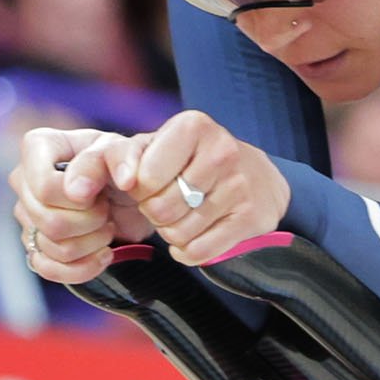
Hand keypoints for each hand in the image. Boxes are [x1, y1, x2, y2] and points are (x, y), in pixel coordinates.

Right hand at [11, 126, 149, 284]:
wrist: (134, 195)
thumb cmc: (124, 166)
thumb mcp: (127, 153)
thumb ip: (111, 158)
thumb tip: (76, 192)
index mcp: (38, 146)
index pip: (45, 189)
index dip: (78, 202)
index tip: (100, 194)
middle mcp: (23, 179)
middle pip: (48, 221)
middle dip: (90, 223)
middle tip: (107, 210)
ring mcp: (26, 214)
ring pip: (51, 248)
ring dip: (91, 244)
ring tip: (107, 227)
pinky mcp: (34, 244)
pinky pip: (47, 269)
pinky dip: (82, 268)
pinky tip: (102, 254)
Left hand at [111, 111, 291, 266]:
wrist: (255, 174)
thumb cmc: (192, 160)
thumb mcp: (155, 145)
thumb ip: (123, 155)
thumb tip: (124, 182)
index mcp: (193, 126)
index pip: (145, 179)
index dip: (139, 191)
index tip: (151, 186)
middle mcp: (221, 152)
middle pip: (161, 209)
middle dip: (155, 214)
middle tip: (166, 204)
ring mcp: (239, 186)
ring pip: (179, 234)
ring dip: (172, 234)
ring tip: (182, 218)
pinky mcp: (251, 218)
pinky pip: (200, 252)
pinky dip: (188, 252)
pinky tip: (193, 238)